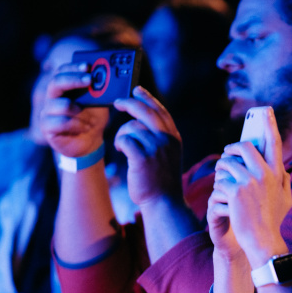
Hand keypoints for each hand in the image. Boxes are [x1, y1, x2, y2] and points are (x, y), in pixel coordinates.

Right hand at [40, 62, 108, 157]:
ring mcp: (47, 112)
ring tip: (92, 119)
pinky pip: (61, 122)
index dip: (73, 67)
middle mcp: (52, 97)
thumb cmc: (92, 119)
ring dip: (79, 110)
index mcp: (64, 88)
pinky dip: (78, 125)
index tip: (87, 66)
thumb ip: (99, 91)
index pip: (63, 71)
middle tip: (89, 80)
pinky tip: (86, 127)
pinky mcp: (47, 127)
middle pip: (56, 82)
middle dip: (73, 79)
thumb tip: (108, 78)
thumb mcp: (99, 103)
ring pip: (59, 104)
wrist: (89, 142)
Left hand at [112, 86, 183, 206]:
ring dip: (122, 134)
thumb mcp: (168, 155)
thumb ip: (160, 138)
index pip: (160, 111)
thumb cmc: (161, 181)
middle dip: (129, 103)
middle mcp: (166, 140)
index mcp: (174, 138)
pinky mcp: (142, 157)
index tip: (136, 90)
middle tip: (117, 102)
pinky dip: (120, 143)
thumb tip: (140, 120)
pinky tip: (121, 151)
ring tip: (122, 146)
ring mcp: (155, 148)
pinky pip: (124, 140)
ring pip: (131, 127)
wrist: (164, 203)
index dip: (147, 98)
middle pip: (145, 112)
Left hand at [211, 110, 291, 266]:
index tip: (266, 111)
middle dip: (232, 149)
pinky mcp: (235, 191)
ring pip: (227, 163)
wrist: (263, 241)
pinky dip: (218, 186)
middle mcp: (265, 173)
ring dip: (221, 169)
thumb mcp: (286, 198)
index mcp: (277, 172)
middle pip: (244, 146)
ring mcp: (249, 181)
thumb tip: (280, 166)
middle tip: (227, 155)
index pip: (274, 142)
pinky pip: (220, 179)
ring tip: (223, 179)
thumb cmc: (274, 221)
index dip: (269, 124)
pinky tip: (223, 196)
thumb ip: (283, 180)